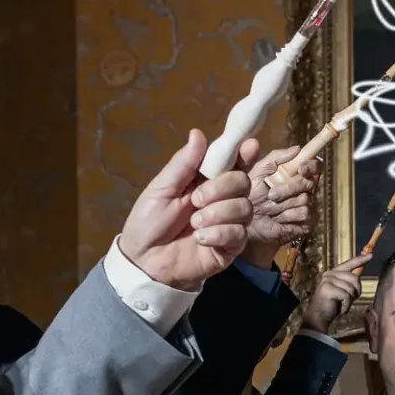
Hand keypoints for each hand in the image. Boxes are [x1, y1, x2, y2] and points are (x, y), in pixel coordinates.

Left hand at [119, 129, 253, 288]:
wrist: (145, 261)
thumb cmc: (149, 222)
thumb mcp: (162, 189)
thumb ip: (183, 164)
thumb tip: (198, 133)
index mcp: (206, 181)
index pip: (233, 162)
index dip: (244, 153)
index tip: (249, 145)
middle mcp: (222, 199)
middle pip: (243, 181)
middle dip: (221, 187)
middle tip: (196, 199)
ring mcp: (229, 223)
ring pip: (244, 207)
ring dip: (218, 213)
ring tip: (195, 223)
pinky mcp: (230, 246)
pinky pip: (239, 233)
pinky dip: (219, 233)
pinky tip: (200, 239)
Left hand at [237, 141, 318, 268]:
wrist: (244, 223)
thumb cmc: (250, 195)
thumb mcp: (258, 171)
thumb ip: (276, 157)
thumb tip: (297, 148)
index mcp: (296, 174)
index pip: (315, 166)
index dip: (311, 166)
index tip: (301, 168)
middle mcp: (305, 189)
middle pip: (310, 182)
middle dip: (290, 187)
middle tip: (271, 194)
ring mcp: (307, 206)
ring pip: (306, 199)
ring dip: (285, 203)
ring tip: (270, 208)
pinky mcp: (307, 223)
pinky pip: (305, 214)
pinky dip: (289, 216)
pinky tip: (278, 219)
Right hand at [301, 252, 371, 333]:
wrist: (318, 317)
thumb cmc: (332, 305)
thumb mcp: (343, 292)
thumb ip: (349, 284)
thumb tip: (359, 278)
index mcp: (333, 272)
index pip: (349, 263)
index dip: (360, 260)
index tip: (371, 255)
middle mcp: (330, 274)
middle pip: (354, 278)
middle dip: (356, 291)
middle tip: (348, 301)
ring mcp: (327, 280)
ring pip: (351, 288)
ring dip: (350, 300)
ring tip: (342, 305)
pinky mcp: (327, 288)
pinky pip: (346, 296)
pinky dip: (346, 306)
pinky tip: (340, 310)